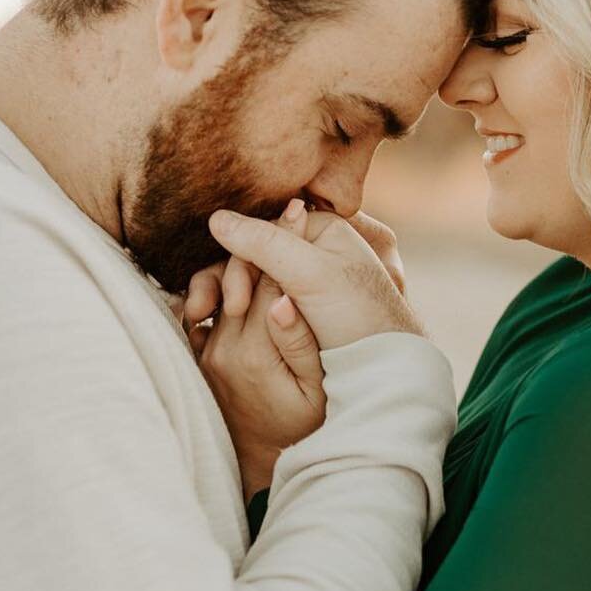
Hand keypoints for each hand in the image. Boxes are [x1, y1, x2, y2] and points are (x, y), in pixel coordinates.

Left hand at [195, 203, 326, 499]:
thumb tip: (286, 302)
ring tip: (267, 232)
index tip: (302, 210)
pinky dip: (221, 284)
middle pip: (244, 277)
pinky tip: (243, 266)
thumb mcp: (316, 393)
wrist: (263, 463)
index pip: (271, 283)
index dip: (288, 243)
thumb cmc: (302, 428)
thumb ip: (302, 346)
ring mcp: (208, 351)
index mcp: (255, 352)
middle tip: (291, 208)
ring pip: (222, 287)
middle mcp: (223, 347)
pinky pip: (206, 309)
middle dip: (267, 239)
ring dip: (243, 258)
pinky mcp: (202, 356)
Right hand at [206, 206, 422, 350]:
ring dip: (226, 302)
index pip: (263, 234)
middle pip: (255, 259)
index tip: (235, 303)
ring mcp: (306, 286)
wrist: (386, 372)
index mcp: (323, 231)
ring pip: (253, 286)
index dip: (240, 265)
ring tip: (203, 322)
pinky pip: (258, 308)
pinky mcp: (300, 316)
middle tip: (207, 314)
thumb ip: (265, 244)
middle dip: (228, 285)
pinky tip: (212, 330)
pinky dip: (237, 319)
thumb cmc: (360, 320)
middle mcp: (314, 254)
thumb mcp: (312, 275)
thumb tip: (215, 218)